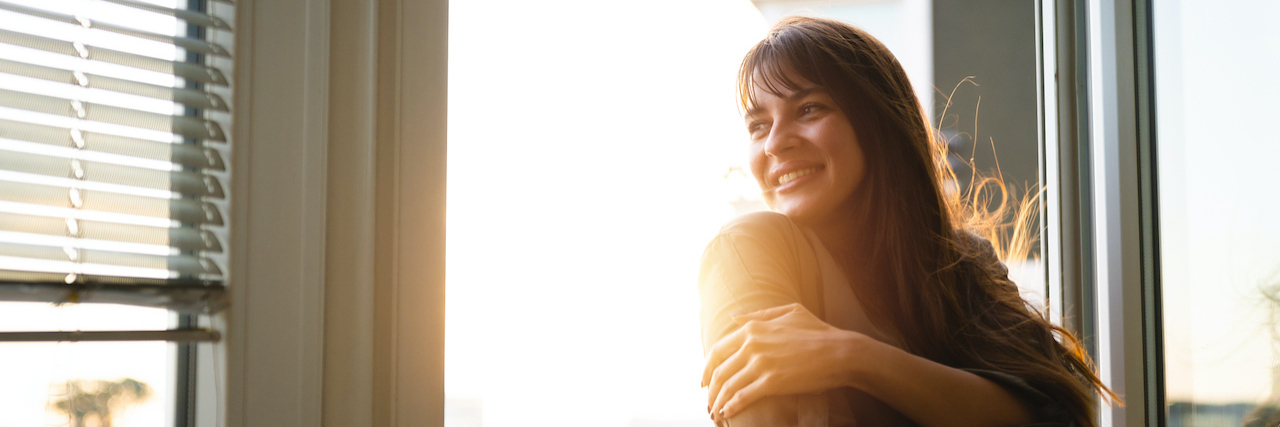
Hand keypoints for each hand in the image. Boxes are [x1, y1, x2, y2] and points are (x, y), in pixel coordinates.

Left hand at [701, 303, 867, 419]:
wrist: (841, 352)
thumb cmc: (818, 332)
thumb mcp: (789, 312)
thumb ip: (759, 315)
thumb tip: (734, 318)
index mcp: (753, 328)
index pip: (717, 350)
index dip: (707, 368)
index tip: (704, 381)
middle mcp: (752, 345)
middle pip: (718, 371)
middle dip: (709, 390)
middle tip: (708, 402)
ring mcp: (761, 364)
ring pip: (727, 386)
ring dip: (718, 402)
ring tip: (715, 413)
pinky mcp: (771, 383)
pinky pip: (742, 397)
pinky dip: (731, 407)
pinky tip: (727, 414)